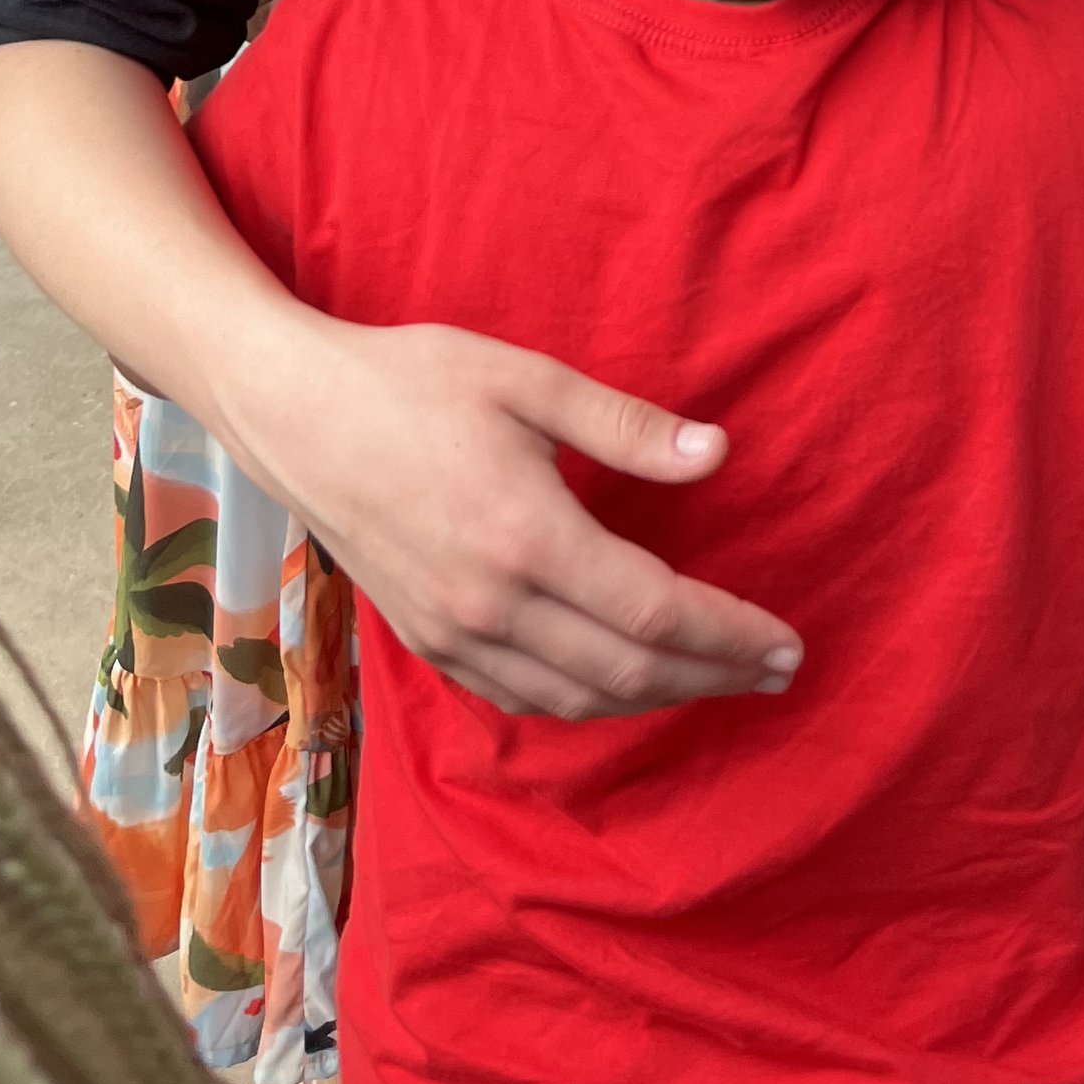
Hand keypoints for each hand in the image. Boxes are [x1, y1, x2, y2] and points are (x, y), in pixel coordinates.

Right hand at [244, 309, 803, 717]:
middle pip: (627, 670)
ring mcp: (453, 633)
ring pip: (575, 699)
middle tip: (777, 671)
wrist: (295, 415)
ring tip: (717, 680)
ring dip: (657, 698)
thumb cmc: (412, 380)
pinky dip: (584, 704)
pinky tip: (620, 684)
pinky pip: (522, 698)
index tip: (788, 641)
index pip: (654, 611)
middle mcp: (491, 604)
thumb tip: (718, 454)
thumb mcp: (527, 379)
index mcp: (527, 536)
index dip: (730, 633)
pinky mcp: (426, 641)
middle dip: (714, 676)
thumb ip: (625, 426)